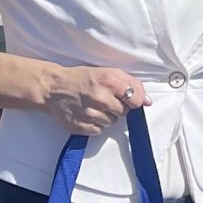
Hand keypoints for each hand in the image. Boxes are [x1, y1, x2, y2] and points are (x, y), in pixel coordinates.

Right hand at [34, 64, 148, 135]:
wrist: (55, 88)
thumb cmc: (83, 79)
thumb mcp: (109, 72)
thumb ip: (132, 84)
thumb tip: (147, 102)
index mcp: (110, 81)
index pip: (136, 100)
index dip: (133, 100)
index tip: (125, 98)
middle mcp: (101, 98)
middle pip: (124, 112)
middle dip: (117, 106)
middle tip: (103, 99)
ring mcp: (90, 114)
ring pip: (112, 122)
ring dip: (106, 116)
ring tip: (94, 105)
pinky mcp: (81, 126)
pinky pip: (99, 130)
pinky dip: (95, 124)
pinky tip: (87, 113)